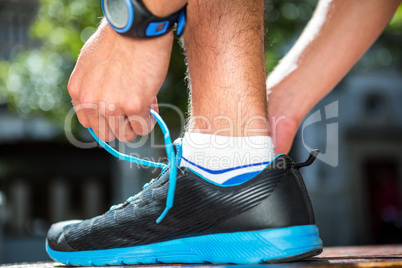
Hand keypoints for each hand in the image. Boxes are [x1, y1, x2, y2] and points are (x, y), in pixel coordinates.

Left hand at [68, 19, 172, 141]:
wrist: (134, 29)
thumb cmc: (117, 40)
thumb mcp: (91, 64)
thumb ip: (94, 87)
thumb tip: (108, 104)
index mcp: (78, 92)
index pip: (89, 123)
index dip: (106, 121)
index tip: (118, 115)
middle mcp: (91, 102)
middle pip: (107, 134)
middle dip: (121, 126)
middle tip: (133, 113)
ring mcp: (112, 107)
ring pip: (126, 135)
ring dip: (136, 125)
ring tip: (145, 108)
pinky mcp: (134, 107)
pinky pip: (143, 127)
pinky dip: (150, 120)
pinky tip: (152, 105)